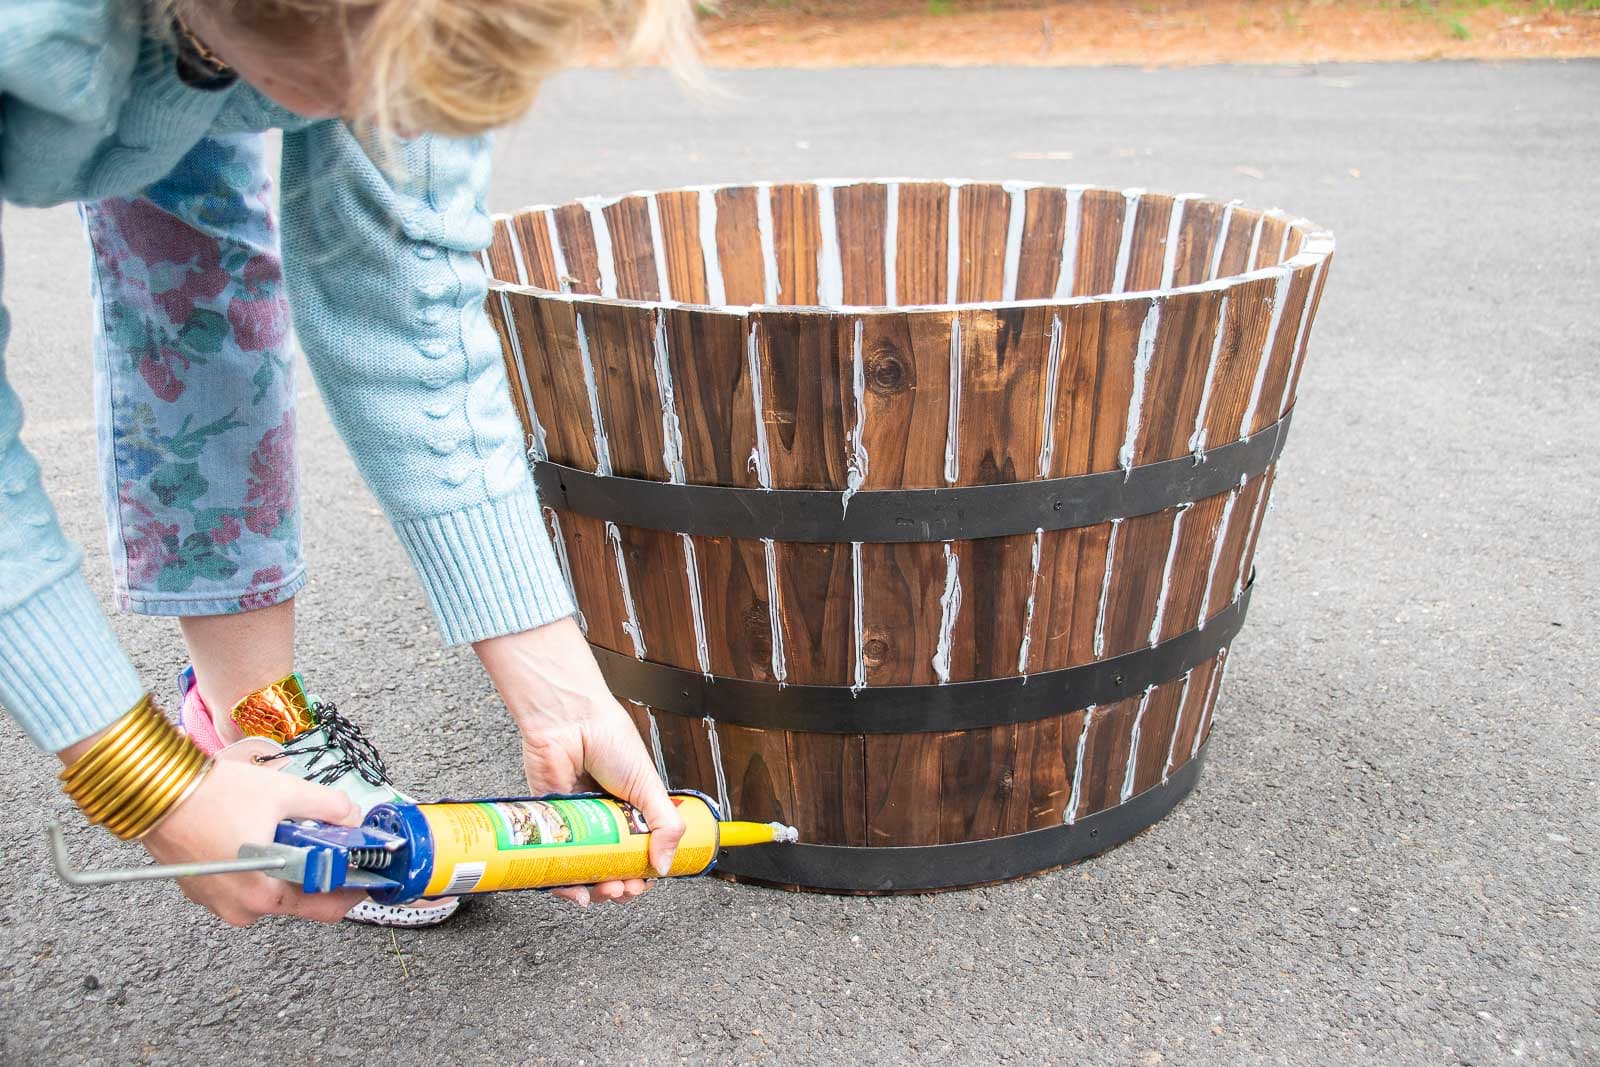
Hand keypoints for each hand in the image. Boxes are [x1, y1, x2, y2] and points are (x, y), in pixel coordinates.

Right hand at [141, 746, 367, 925]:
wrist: (155, 790)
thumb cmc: (213, 796)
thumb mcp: (285, 792)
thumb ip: (329, 806)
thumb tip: (353, 816)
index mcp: (263, 894)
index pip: (325, 908)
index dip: (352, 889)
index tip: (368, 874)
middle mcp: (239, 908)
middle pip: (298, 896)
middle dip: (318, 868)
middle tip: (329, 839)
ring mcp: (217, 901)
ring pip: (270, 887)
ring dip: (286, 863)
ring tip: (287, 829)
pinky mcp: (201, 888)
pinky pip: (244, 881)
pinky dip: (260, 862)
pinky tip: (259, 833)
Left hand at [475, 617, 683, 906]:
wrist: (570, 722)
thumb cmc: (610, 742)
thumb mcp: (649, 786)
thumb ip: (666, 826)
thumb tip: (664, 867)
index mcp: (631, 813)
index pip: (639, 855)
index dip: (641, 875)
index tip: (642, 883)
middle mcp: (603, 823)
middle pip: (610, 869)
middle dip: (618, 888)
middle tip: (622, 889)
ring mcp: (575, 826)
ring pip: (581, 872)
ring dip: (592, 889)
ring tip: (602, 889)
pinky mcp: (547, 825)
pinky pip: (552, 861)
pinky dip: (560, 881)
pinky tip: (571, 887)